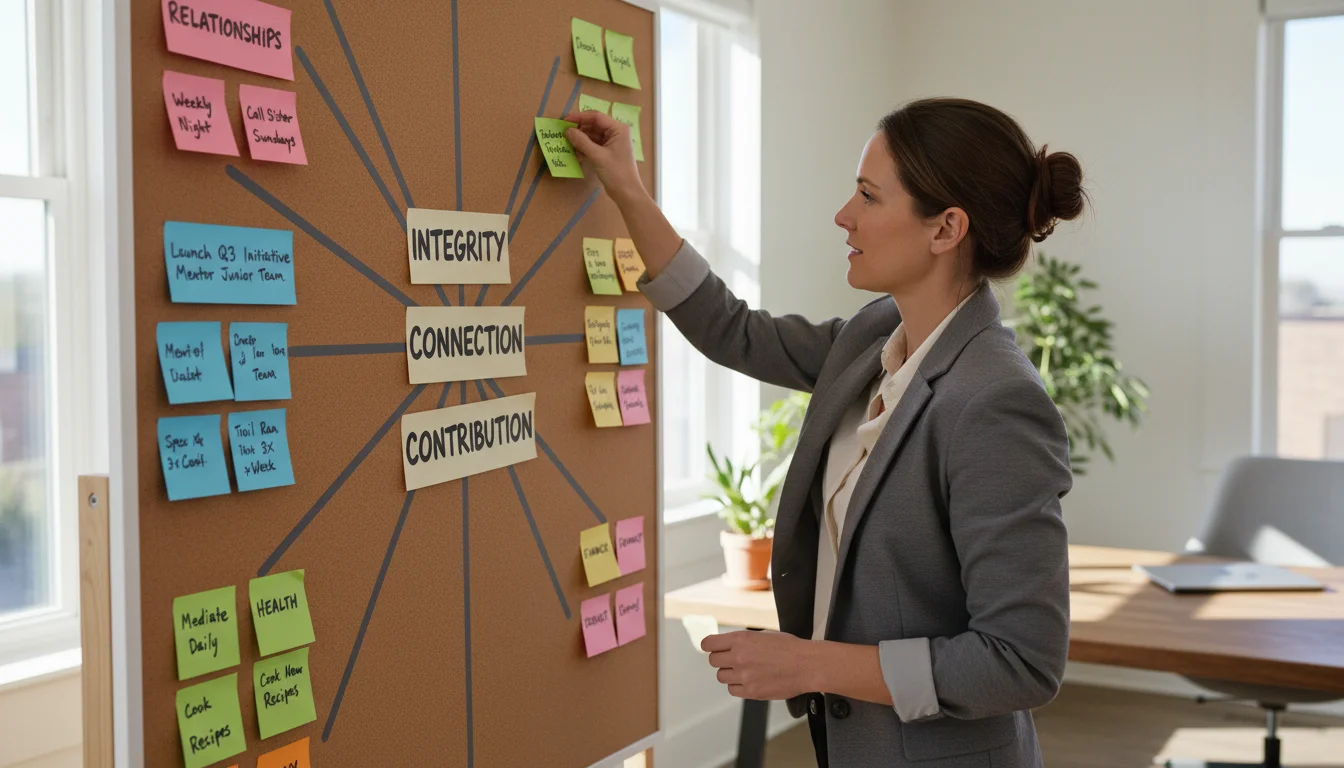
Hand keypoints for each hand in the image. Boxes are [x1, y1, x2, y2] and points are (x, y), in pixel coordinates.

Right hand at [564, 111, 644, 203]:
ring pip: (592, 136)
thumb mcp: (598, 156)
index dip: (580, 117)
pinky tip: (576, 153)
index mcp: (618, 129)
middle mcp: (616, 133)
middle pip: (594, 125)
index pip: (596, 117)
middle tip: (563, 132)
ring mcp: (612, 142)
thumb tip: (568, 131)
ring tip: (568, 144)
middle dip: (579, 129)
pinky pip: (593, 145)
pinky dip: (584, 148)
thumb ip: (582, 142)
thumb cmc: (616, 172)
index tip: (565, 120)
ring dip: (580, 140)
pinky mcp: (607, 152)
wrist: (626, 193)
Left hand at [702, 630, 816, 700]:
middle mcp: (739, 657)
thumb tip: (728, 645)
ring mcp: (744, 676)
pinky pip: (732, 690)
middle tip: (732, 660)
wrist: (806, 665)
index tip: (713, 648)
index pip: (709, 644)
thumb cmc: (790, 649)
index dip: (710, 646)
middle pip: (713, 661)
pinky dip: (737, 686)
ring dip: (729, 673)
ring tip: (743, 671)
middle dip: (721, 660)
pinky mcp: (751, 691)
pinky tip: (748, 681)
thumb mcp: (762, 635)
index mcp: (741, 639)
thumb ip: (742, 641)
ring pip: (721, 676)